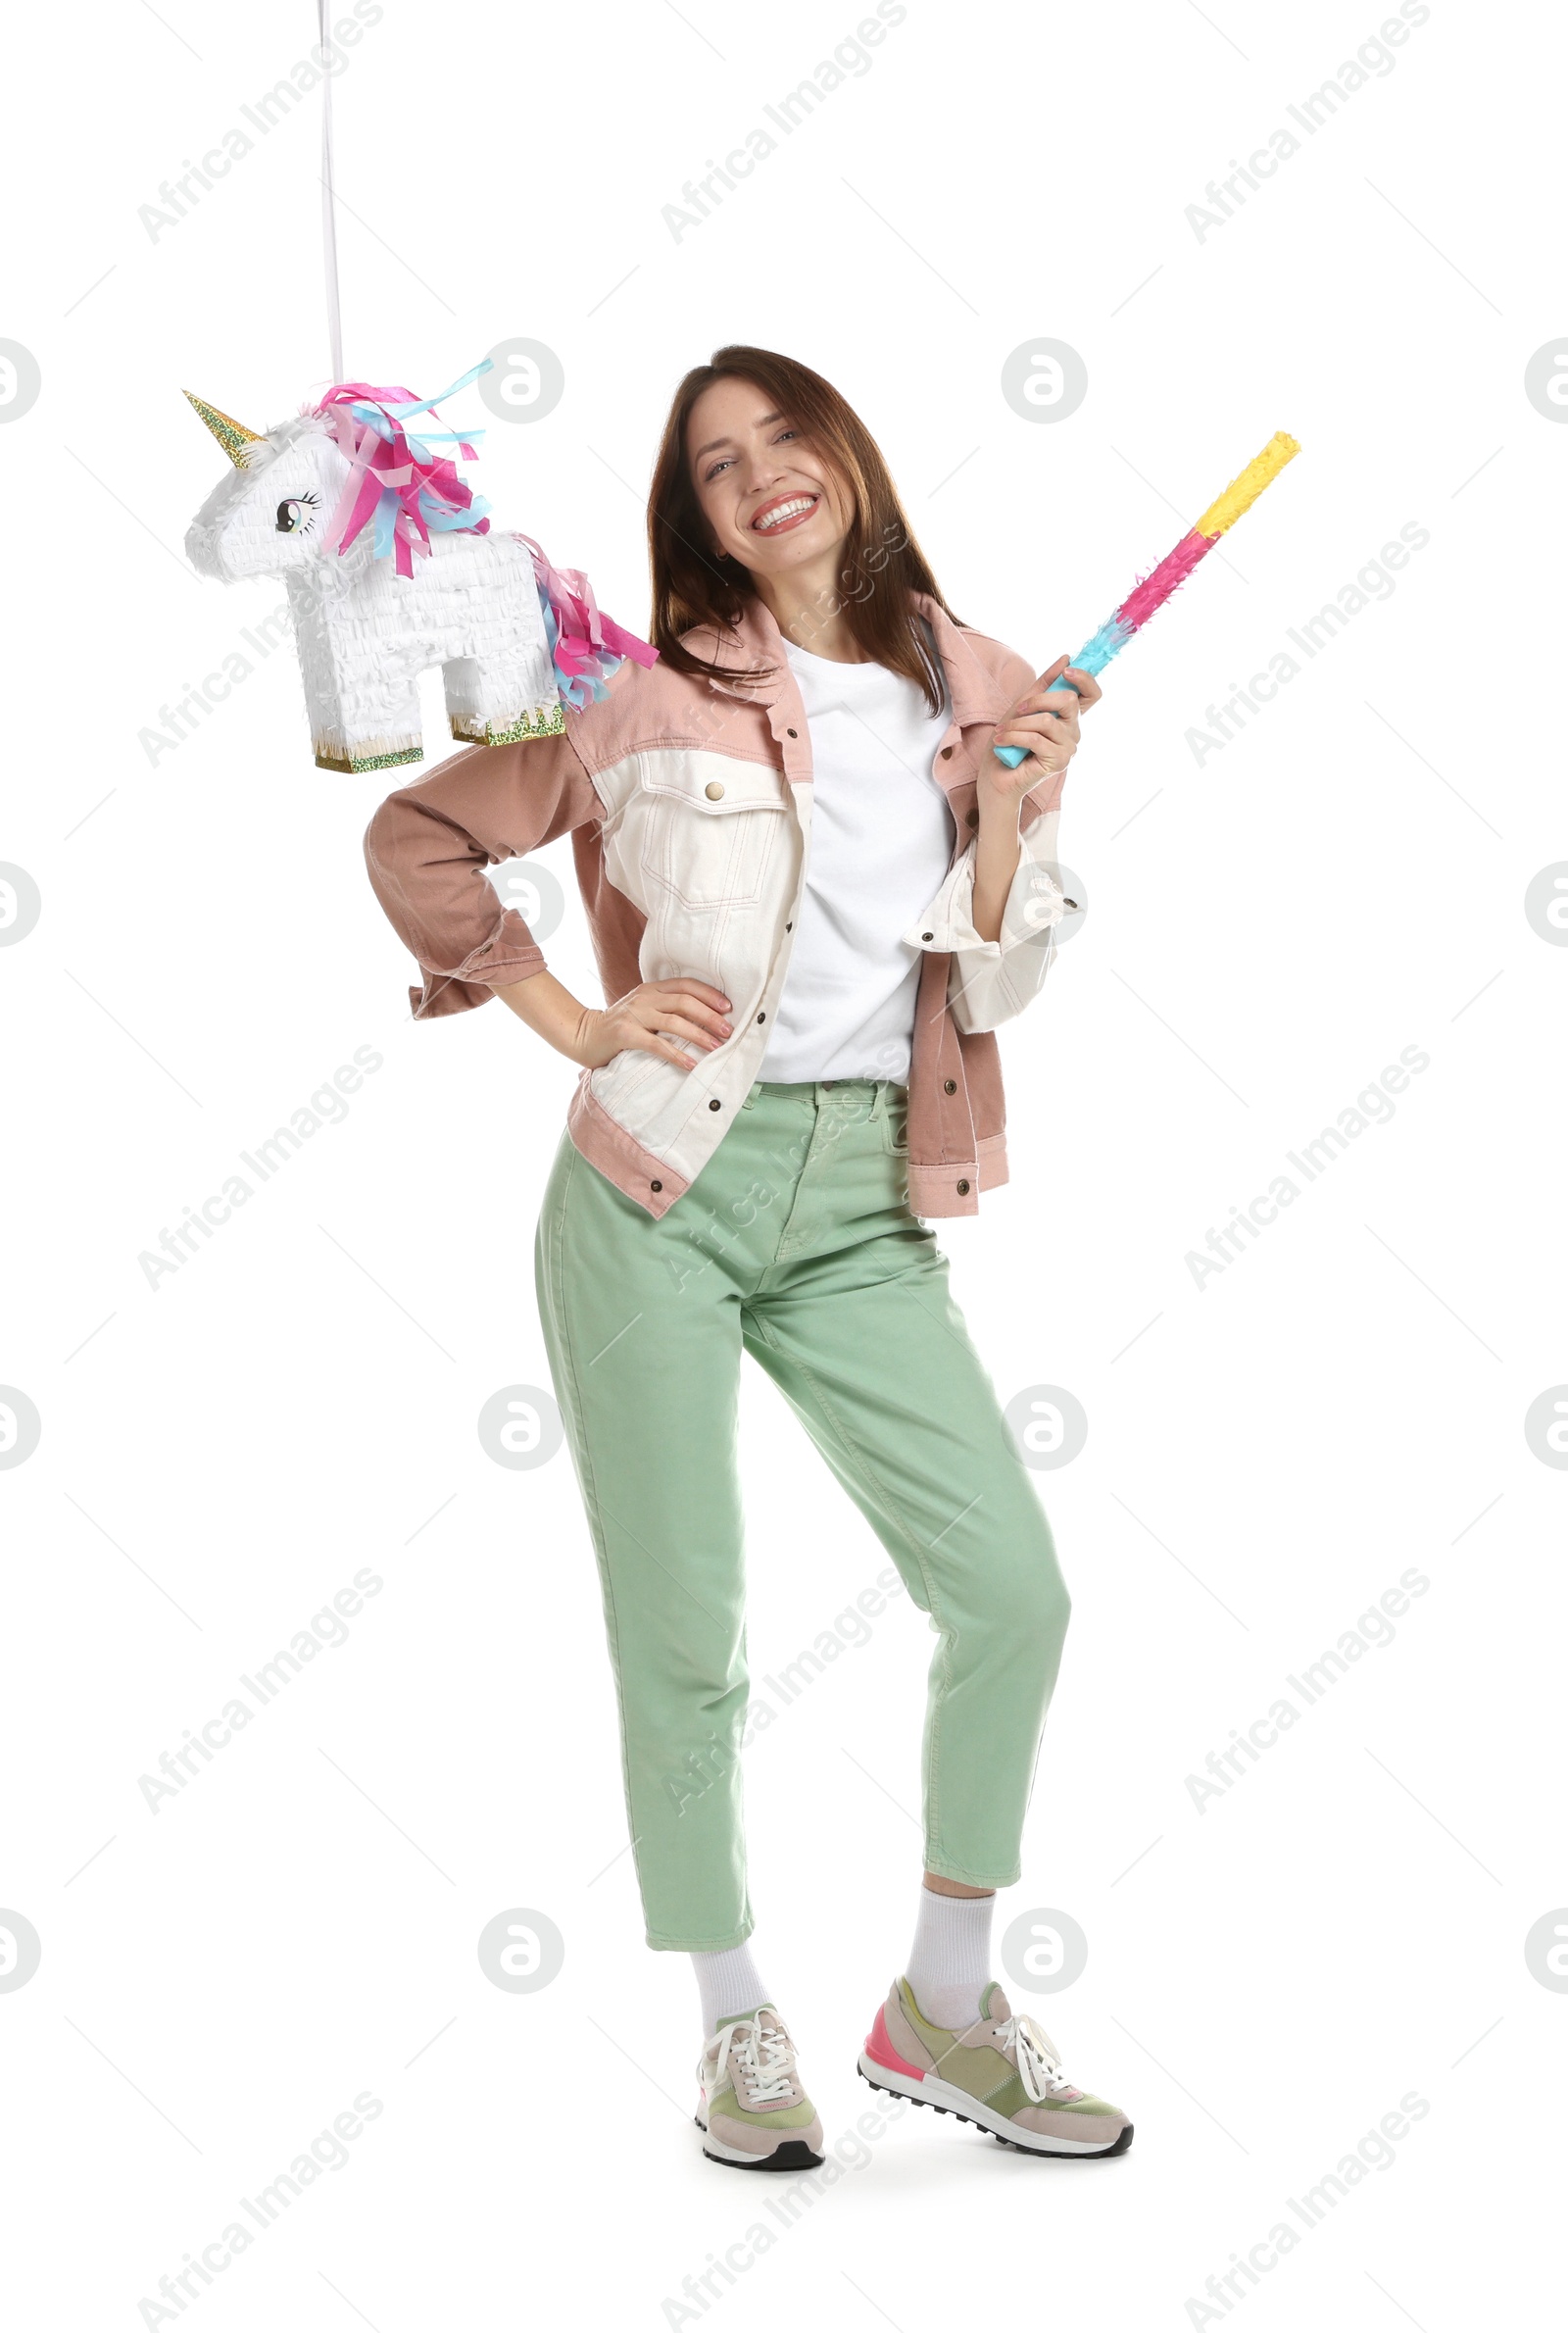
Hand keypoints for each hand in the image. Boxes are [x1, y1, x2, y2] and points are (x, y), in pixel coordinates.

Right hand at [573, 976, 732, 1070]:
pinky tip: (691, 1063)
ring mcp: (634, 1014)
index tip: (728, 1008)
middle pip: (684, 1001)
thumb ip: (666, 1008)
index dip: (709, 994)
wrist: (584, 1035)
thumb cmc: (621, 1026)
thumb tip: (705, 1019)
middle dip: (710, 1016)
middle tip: (727, 1031)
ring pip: (674, 1021)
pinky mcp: (624, 1034)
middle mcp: (644, 997)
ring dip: (699, 1035)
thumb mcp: (644, 1010)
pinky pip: (656, 1044)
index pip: (686, 984)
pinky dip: (676, 1054)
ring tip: (716, 1047)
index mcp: (652, 989)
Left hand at [984, 655, 1100, 805]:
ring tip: (1002, 732)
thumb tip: (1066, 658)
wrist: (996, 778)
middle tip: (1018, 710)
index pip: (1092, 694)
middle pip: (1069, 700)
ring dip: (1018, 723)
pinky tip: (1002, 741)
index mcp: (1068, 718)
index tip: (1067, 670)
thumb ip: (1043, 685)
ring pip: (1047, 721)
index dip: (1085, 678)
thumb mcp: (1022, 707)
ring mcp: (1069, 748)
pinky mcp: (1059, 762)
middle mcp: (1074, 732)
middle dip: (1038, 700)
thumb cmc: (1009, 743)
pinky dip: (1014, 736)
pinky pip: (1036, 739)